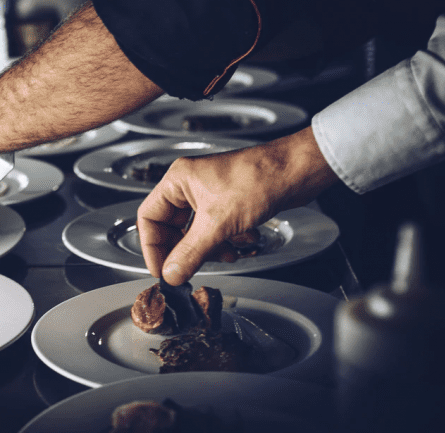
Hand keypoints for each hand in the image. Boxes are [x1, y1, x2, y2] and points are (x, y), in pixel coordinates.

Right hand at [138, 126, 339, 284]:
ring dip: (210, 248)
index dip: (152, 247)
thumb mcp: (218, 224)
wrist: (296, 171)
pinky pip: (216, 230)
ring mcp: (210, 194)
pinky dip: (227, 241)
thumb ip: (191, 253)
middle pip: (173, 227)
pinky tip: (243, 242)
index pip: (148, 217)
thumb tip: (171, 274)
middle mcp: (190, 185)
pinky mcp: (229, 203)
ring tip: (226, 254)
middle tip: (190, 270)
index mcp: (177, 181)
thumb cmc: (259, 178)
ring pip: (196, 232)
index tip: (161, 270)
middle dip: (186, 250)